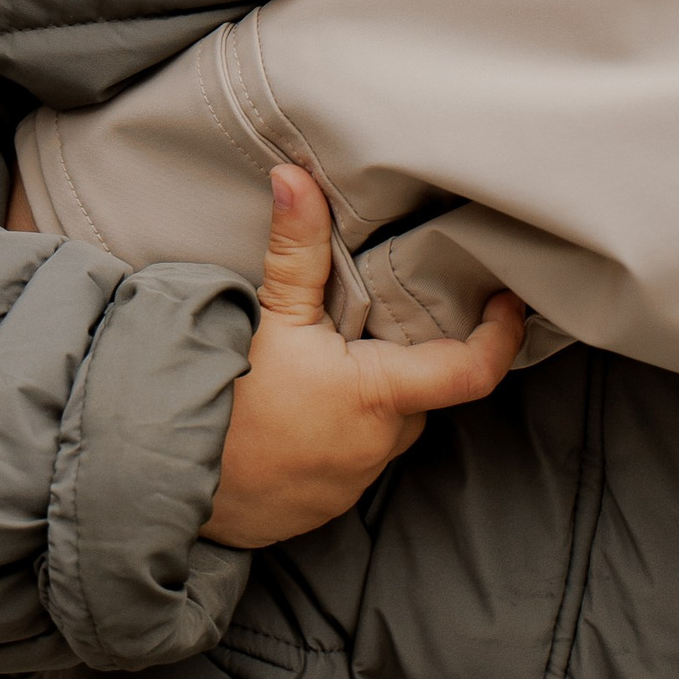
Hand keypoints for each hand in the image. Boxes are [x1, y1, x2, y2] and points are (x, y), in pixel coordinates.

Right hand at [203, 165, 524, 548]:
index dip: (502, 335)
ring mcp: (355, 479)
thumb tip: (295, 176)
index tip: (509, 302)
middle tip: (374, 318)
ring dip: (371, 393)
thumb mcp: (267, 315)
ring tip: (323, 364)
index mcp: (379, 395)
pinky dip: (342, 428)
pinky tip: (301, 409)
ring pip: (389, 424)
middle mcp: (380, 444)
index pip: (472, 370)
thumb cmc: (223, 399)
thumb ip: (295, 247)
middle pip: (422, 389)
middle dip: (405, 355)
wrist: (169, 481)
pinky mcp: (330, 503)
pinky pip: (356, 456)